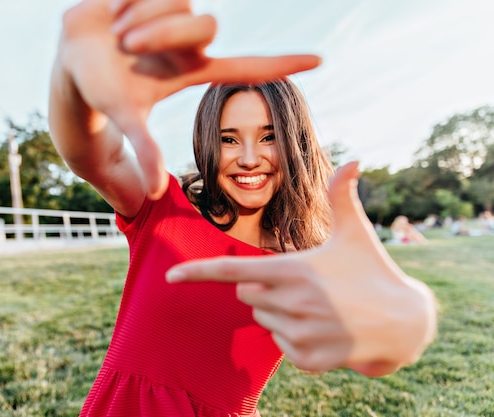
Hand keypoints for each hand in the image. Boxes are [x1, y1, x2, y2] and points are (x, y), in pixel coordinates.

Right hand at [55, 0, 320, 197]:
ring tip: (117, 34)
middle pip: (205, 26)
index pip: (247, 66)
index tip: (319, 61)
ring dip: (139, 20)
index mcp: (194, 70)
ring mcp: (176, 13)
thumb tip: (153, 193)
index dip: (281, 64)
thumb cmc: (102, 90)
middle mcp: (192, 41)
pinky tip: (114, 12)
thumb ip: (144, 151)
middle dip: (161, 35)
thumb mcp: (126, 117)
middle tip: (126, 46)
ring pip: (179, 2)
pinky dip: (126, 1)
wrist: (72, 58)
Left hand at [166, 161, 436, 375]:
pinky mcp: (310, 360)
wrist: (405, 323)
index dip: (197, 272)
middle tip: (300, 283)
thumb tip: (353, 158)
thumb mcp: (356, 233)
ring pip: (262, 319)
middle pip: (245, 294)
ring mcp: (301, 334)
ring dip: (278, 312)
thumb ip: (343, 196)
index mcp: (294, 270)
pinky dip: (293, 336)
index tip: (170, 276)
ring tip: (317, 306)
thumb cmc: (374, 271)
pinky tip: (323, 328)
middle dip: (262, 286)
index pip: (233, 270)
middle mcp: (293, 303)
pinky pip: (280, 344)